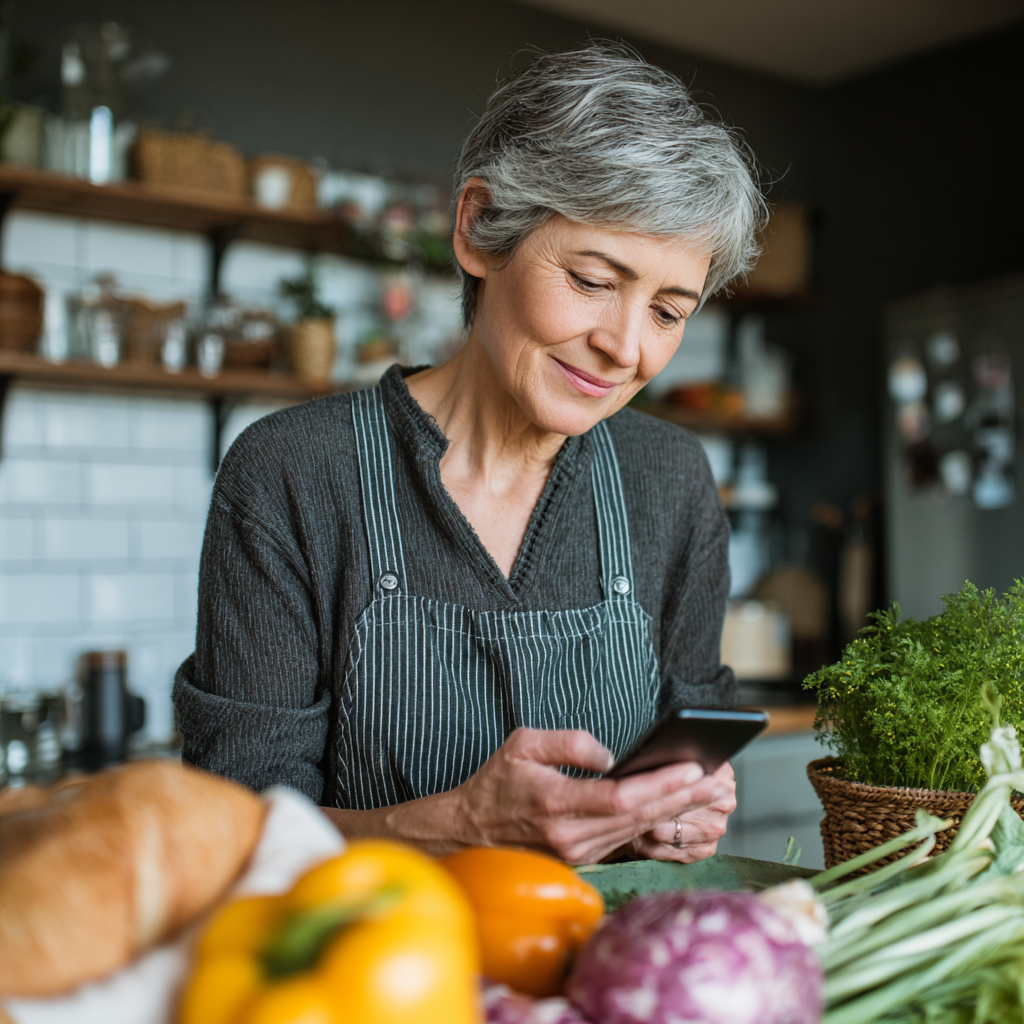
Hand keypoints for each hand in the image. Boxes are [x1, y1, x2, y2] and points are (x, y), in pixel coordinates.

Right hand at [449, 727, 727, 864]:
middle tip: (718, 780)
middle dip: (683, 798)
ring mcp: (578, 853)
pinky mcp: (582, 859)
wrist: (470, 830)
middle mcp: (571, 836)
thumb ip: (569, 743)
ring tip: (709, 791)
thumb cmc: (496, 782)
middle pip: (639, 817)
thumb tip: (611, 757)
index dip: (660, 784)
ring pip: (638, 831)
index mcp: (556, 804)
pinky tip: (678, 809)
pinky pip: (626, 840)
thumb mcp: (522, 744)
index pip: (620, 798)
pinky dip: (655, 823)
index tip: (691, 767)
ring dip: (676, 811)